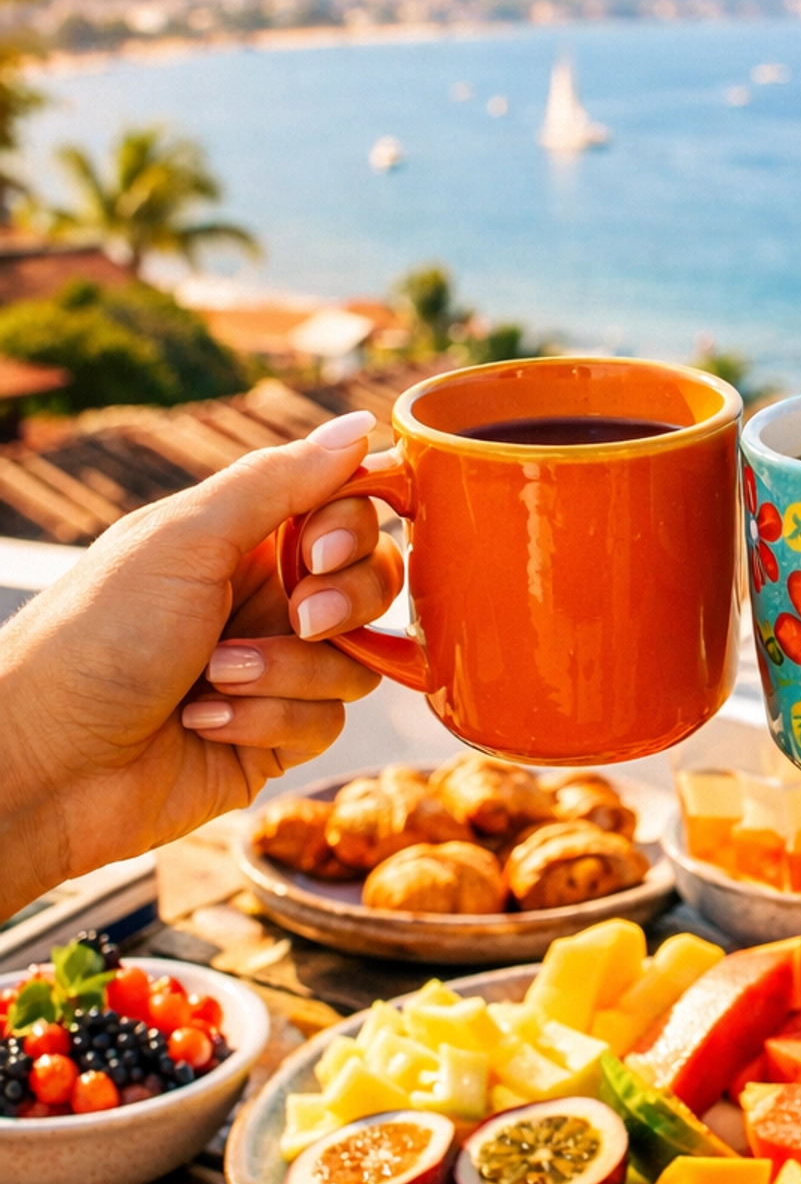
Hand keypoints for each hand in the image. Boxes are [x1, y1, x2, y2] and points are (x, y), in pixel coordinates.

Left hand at [0, 411, 402, 917]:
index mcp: (241, 539)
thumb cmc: (96, 635)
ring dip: (287, 670)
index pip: (346, 511)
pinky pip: (326, 723)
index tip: (318, 548)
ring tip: (214, 677)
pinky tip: (203, 723)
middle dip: (342, 601)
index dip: (352, 528)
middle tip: (300, 617)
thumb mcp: (185, 539)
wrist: (45, 759)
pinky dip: (267, 720)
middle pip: (371, 583)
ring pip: (355, 661)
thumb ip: (279, 481)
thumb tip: (360, 424)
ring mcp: (274, 671)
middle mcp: (263, 599)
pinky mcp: (274, 739)